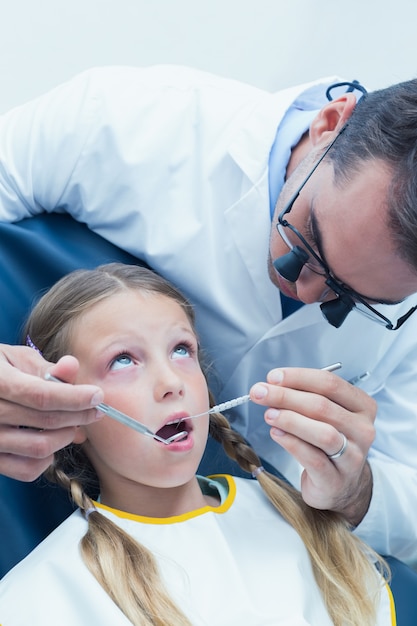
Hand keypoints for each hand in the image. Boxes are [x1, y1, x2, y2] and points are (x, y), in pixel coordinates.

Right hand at [0, 345, 103, 480]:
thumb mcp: (16, 359)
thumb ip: (45, 367)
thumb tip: (72, 367)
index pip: (42, 396)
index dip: (74, 398)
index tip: (97, 396)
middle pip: (46, 421)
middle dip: (79, 415)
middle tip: (94, 409)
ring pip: (40, 448)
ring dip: (66, 436)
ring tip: (74, 423)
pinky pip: (27, 470)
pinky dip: (48, 459)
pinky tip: (52, 441)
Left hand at [250, 367, 375, 525]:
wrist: (340, 485)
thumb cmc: (328, 442)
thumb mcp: (324, 416)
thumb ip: (304, 398)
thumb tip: (273, 386)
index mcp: (362, 407)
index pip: (330, 384)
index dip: (299, 377)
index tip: (273, 377)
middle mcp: (363, 430)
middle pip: (323, 406)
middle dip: (286, 396)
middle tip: (260, 393)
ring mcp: (353, 457)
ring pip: (323, 433)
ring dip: (290, 419)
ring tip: (269, 414)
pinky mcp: (336, 480)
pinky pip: (313, 458)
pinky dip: (291, 442)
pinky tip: (276, 433)